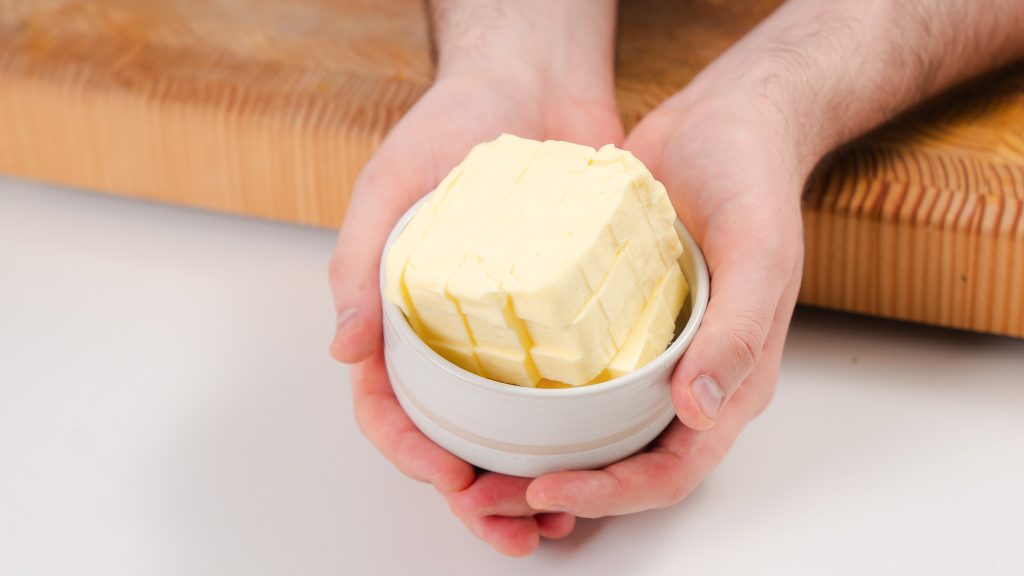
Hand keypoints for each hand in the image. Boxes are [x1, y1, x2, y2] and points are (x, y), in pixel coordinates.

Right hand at [329, 46, 622, 553]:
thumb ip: (359, 267)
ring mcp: (511, 329)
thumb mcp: (388, 187)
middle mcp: (455, 333)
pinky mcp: (565, 315)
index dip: (408, 451)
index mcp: (400, 315)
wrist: (532, 81)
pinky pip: (569, 386)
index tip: (446, 477)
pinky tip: (599, 458)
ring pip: (511, 428)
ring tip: (558, 520)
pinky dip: (578, 432)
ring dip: (527, 481)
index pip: (388, 403)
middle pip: (452, 434)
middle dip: (474, 494)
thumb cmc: (449, 126)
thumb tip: (343, 351)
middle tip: (509, 530)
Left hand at [525, 82, 807, 516]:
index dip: (611, 494)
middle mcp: (685, 380)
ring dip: (536, 459)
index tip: (545, 488)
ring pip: (590, 434)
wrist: (724, 121)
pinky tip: (484, 400)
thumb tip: (699, 410)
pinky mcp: (611, 322)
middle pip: (621, 466)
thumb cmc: (753, 181)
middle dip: (559, 492)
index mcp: (728, 382)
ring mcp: (645, 353)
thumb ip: (739, 332)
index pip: (671, 471)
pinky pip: (572, 379)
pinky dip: (533, 405)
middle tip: (487, 497)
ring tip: (473, 467)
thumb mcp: (760, 251)